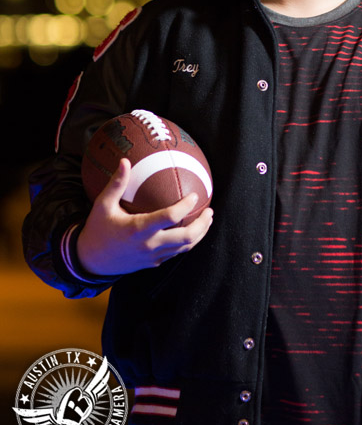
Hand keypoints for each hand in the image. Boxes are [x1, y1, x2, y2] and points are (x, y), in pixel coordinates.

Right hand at [77, 158, 213, 275]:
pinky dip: (186, 243)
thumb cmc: (97, 229)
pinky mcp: (152, 264)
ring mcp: (152, 257)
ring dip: (199, 234)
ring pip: (184, 248)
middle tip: (210, 211)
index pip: (170, 218)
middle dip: (202, 224)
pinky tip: (190, 231)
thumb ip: (116, 183)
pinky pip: (174, 254)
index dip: (185, 206)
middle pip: (186, 238)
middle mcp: (149, 245)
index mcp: (138, 229)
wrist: (90, 261)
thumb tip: (125, 160)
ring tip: (207, 220)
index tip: (194, 195)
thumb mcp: (102, 205)